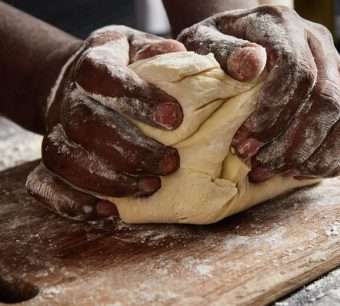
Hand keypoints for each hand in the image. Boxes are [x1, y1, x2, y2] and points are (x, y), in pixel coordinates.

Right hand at [26, 26, 185, 219]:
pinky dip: (70, 201)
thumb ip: (158, 52)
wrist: (77, 80)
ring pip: (64, 158)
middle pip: (85, 123)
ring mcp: (55, 129)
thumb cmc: (125, 65)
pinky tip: (107, 210)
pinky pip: (44, 184)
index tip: (175, 117)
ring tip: (150, 186)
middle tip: (170, 163)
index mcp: (92, 61)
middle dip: (130, 149)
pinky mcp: (49, 159)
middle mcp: (67, 96)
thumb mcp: (141, 47)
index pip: (101, 74)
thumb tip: (180, 55)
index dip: (135, 96)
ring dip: (108, 179)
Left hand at [177, 5, 339, 181]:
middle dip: (293, 143)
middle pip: (327, 98)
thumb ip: (222, 53)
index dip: (275, 114)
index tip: (246, 142)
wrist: (241, 38)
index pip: (297, 70)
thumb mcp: (203, 42)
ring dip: (317, 155)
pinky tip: (302, 171)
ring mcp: (338, 64)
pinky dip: (334, 157)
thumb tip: (250, 66)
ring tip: (281, 172)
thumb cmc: (217, 48)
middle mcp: (318, 40)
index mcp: (284, 25)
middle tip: (259, 164)